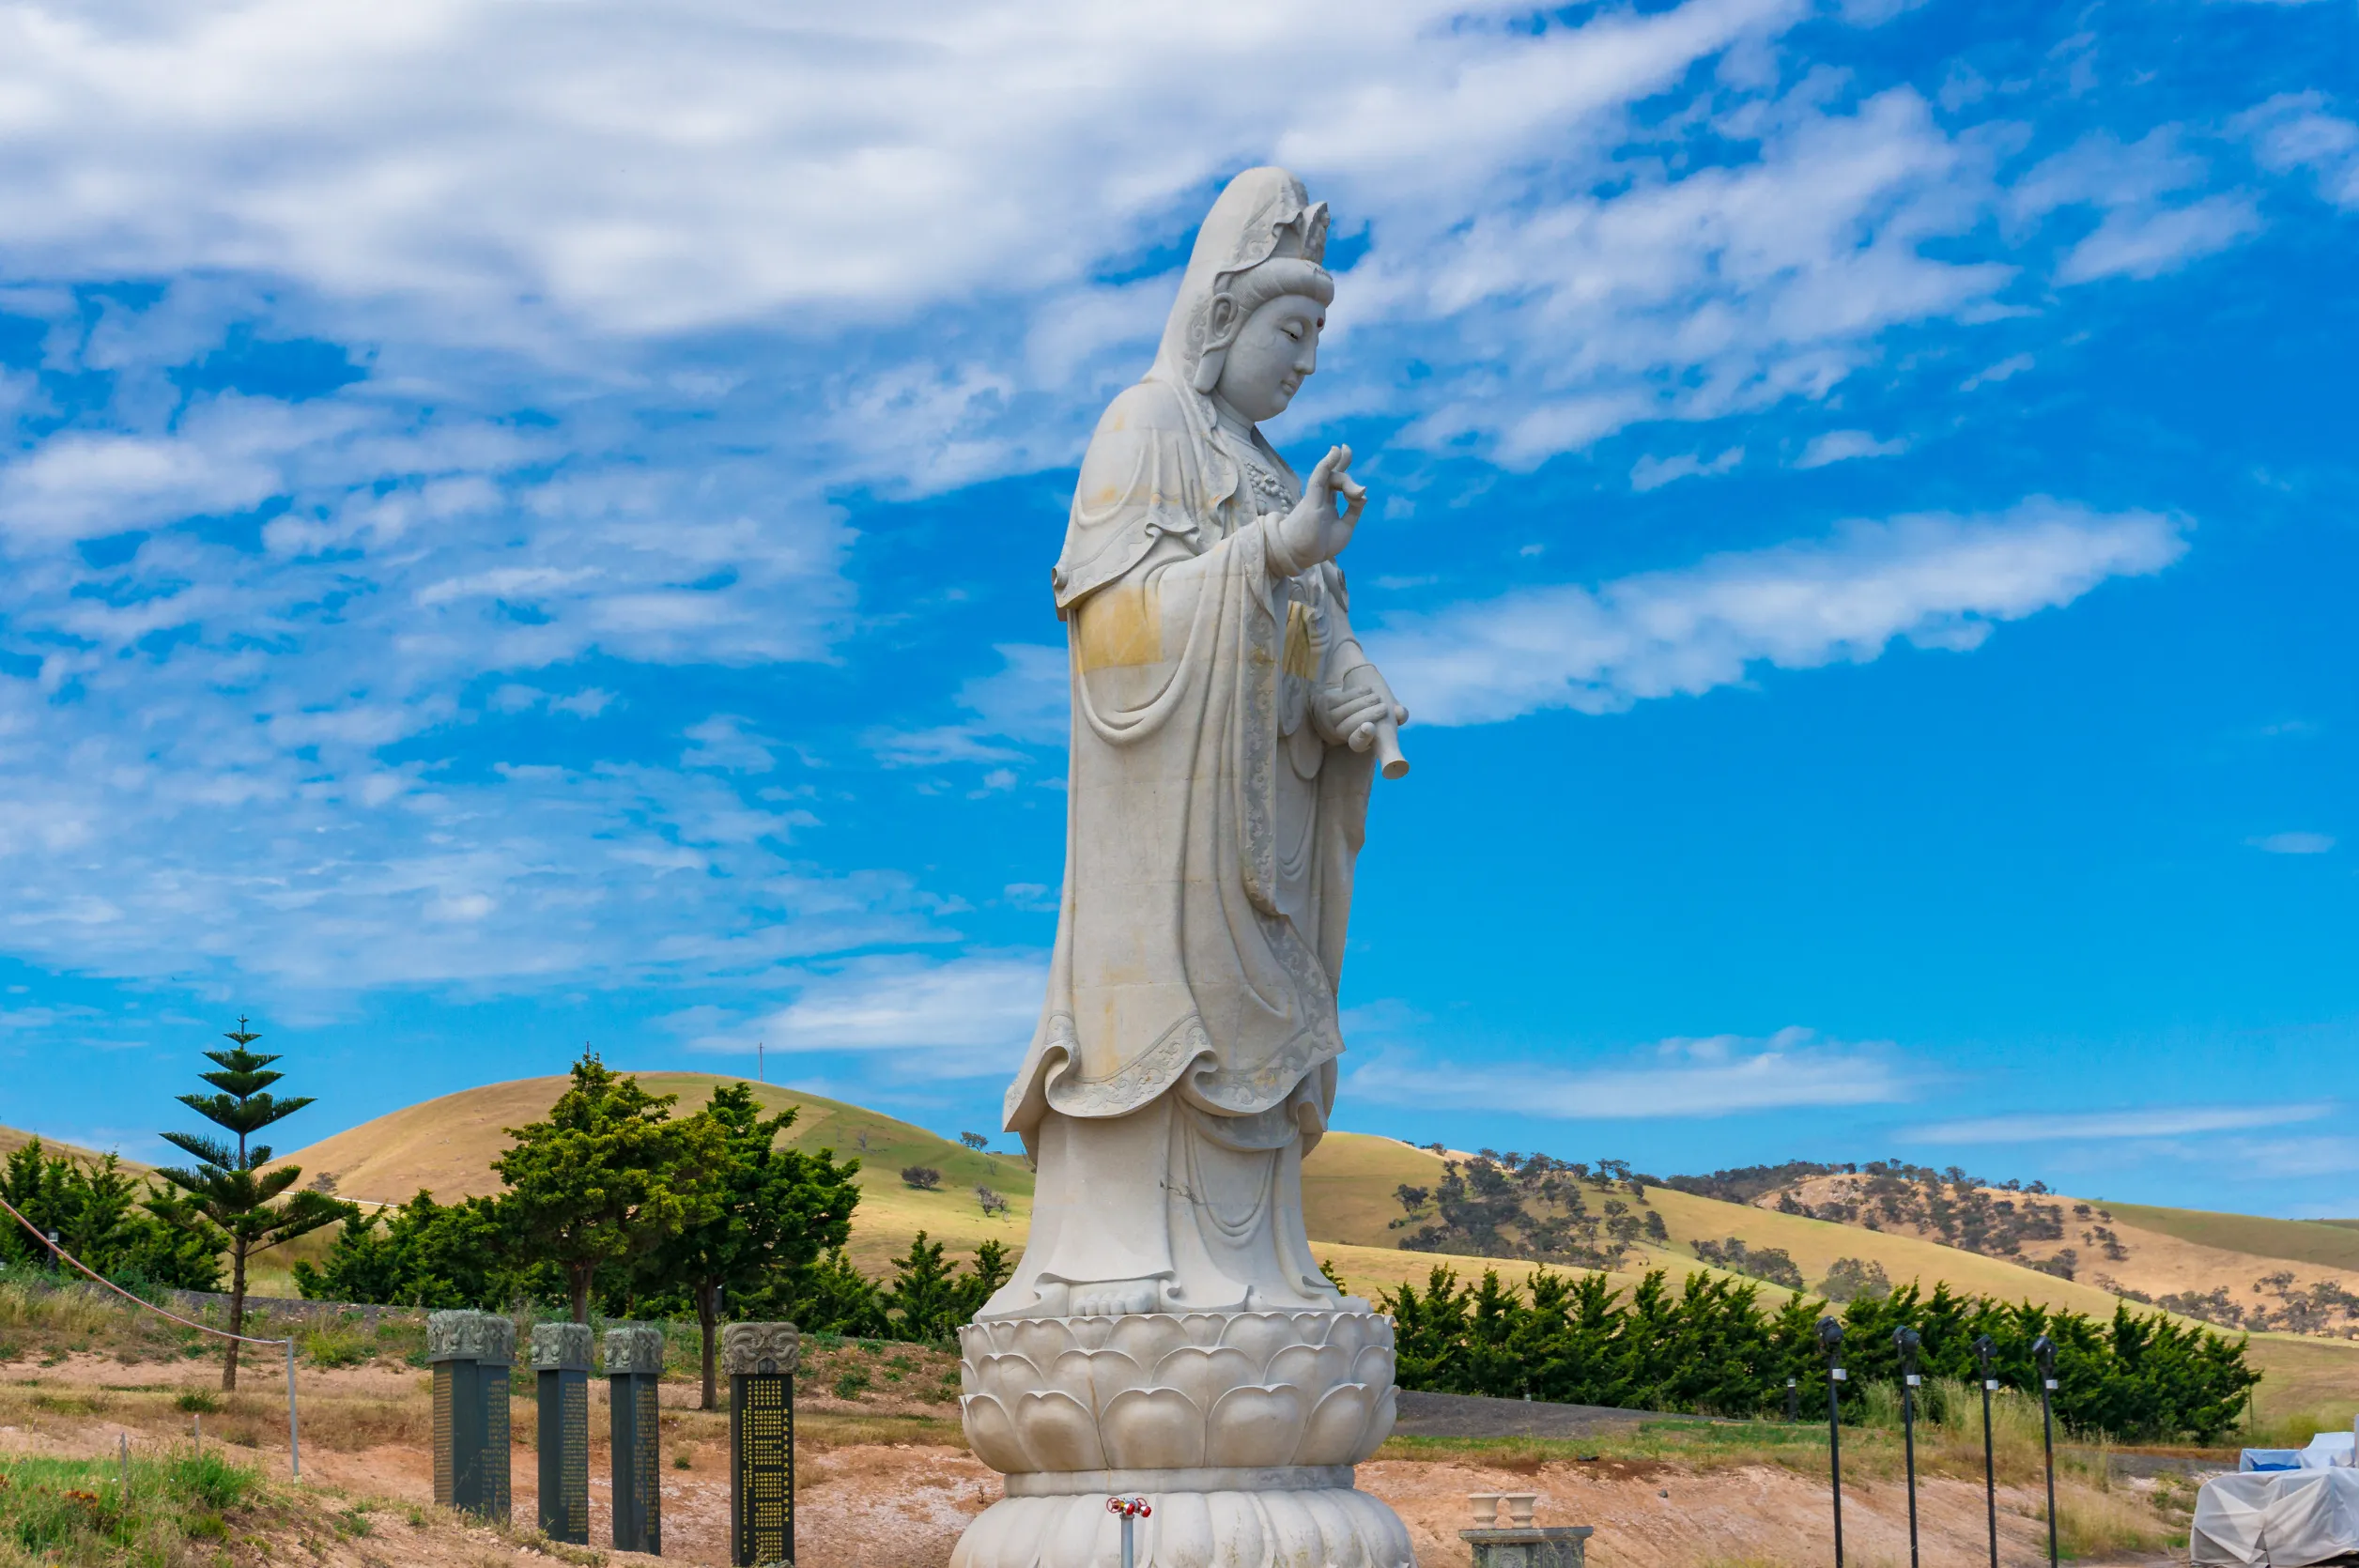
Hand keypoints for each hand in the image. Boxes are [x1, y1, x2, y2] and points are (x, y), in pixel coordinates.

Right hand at [1271, 445, 1366, 571]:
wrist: (1299, 556)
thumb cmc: (1319, 545)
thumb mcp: (1345, 528)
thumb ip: (1354, 511)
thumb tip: (1363, 495)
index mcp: (1327, 503)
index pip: (1336, 479)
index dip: (1341, 462)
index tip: (1345, 449)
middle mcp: (1321, 497)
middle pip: (1336, 476)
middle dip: (1349, 479)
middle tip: (1359, 494)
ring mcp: (1316, 497)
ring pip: (1331, 477)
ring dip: (1346, 480)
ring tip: (1357, 492)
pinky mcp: (1311, 501)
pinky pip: (1319, 479)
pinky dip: (1327, 464)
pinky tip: (1335, 451)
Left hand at [1314, 667, 1408, 746]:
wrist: (1350, 688)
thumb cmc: (1373, 709)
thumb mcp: (1387, 715)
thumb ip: (1396, 717)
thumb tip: (1400, 713)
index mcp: (1354, 743)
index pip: (1356, 744)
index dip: (1362, 737)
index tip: (1370, 726)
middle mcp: (1336, 734)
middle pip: (1349, 727)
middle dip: (1368, 715)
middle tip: (1385, 708)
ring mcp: (1327, 718)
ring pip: (1347, 711)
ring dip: (1365, 703)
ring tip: (1378, 698)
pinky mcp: (1325, 702)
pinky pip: (1343, 698)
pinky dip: (1358, 693)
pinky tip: (1367, 690)